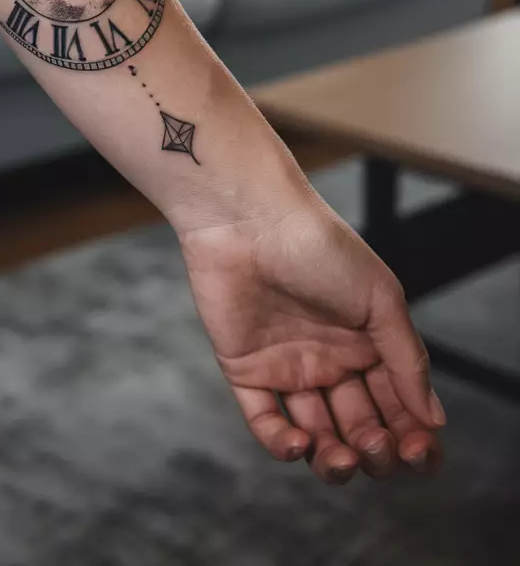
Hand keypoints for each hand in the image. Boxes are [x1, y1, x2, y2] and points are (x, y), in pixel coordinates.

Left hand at [179, 193, 444, 482]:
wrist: (249, 221)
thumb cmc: (321, 248)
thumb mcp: (380, 299)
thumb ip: (407, 360)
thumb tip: (434, 419)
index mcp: (368, 342)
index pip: (397, 404)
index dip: (411, 435)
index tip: (419, 451)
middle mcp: (330, 359)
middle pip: (359, 427)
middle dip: (374, 450)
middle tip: (376, 445)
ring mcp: (287, 366)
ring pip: (315, 434)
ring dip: (332, 459)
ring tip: (341, 456)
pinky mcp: (245, 369)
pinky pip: (264, 421)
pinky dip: (282, 444)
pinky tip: (300, 444)